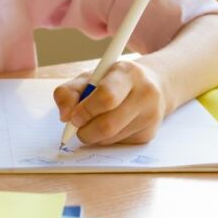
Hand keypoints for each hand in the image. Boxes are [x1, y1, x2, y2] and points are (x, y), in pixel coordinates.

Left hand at [53, 60, 167, 144]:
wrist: (153, 86)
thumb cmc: (114, 81)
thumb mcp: (90, 77)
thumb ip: (69, 91)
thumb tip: (64, 116)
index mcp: (127, 73)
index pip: (106, 96)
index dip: (85, 110)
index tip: (73, 117)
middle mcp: (145, 93)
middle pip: (108, 125)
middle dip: (85, 131)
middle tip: (77, 127)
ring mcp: (150, 115)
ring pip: (111, 138)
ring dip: (94, 136)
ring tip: (94, 122)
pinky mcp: (149, 134)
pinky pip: (118, 144)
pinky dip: (106, 139)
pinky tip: (111, 125)